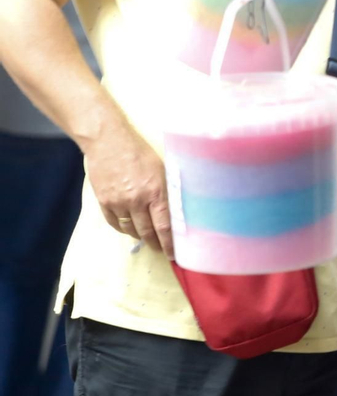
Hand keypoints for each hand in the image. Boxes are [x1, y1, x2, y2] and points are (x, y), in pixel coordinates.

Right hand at [82, 121, 171, 254]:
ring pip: (130, 229)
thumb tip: (173, 209)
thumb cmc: (139, 150)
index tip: (174, 255)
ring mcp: (118, 202)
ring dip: (140, 235)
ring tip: (147, 238)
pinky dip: (123, 228)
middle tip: (162, 249)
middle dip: (156, 243)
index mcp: (156, 191)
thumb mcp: (161, 168)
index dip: (170, 243)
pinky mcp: (103, 201)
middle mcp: (137, 201)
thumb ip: (166, 190)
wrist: (108, 140)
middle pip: (147, 231)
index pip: (164, 226)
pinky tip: (129, 228)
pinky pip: (114, 223)